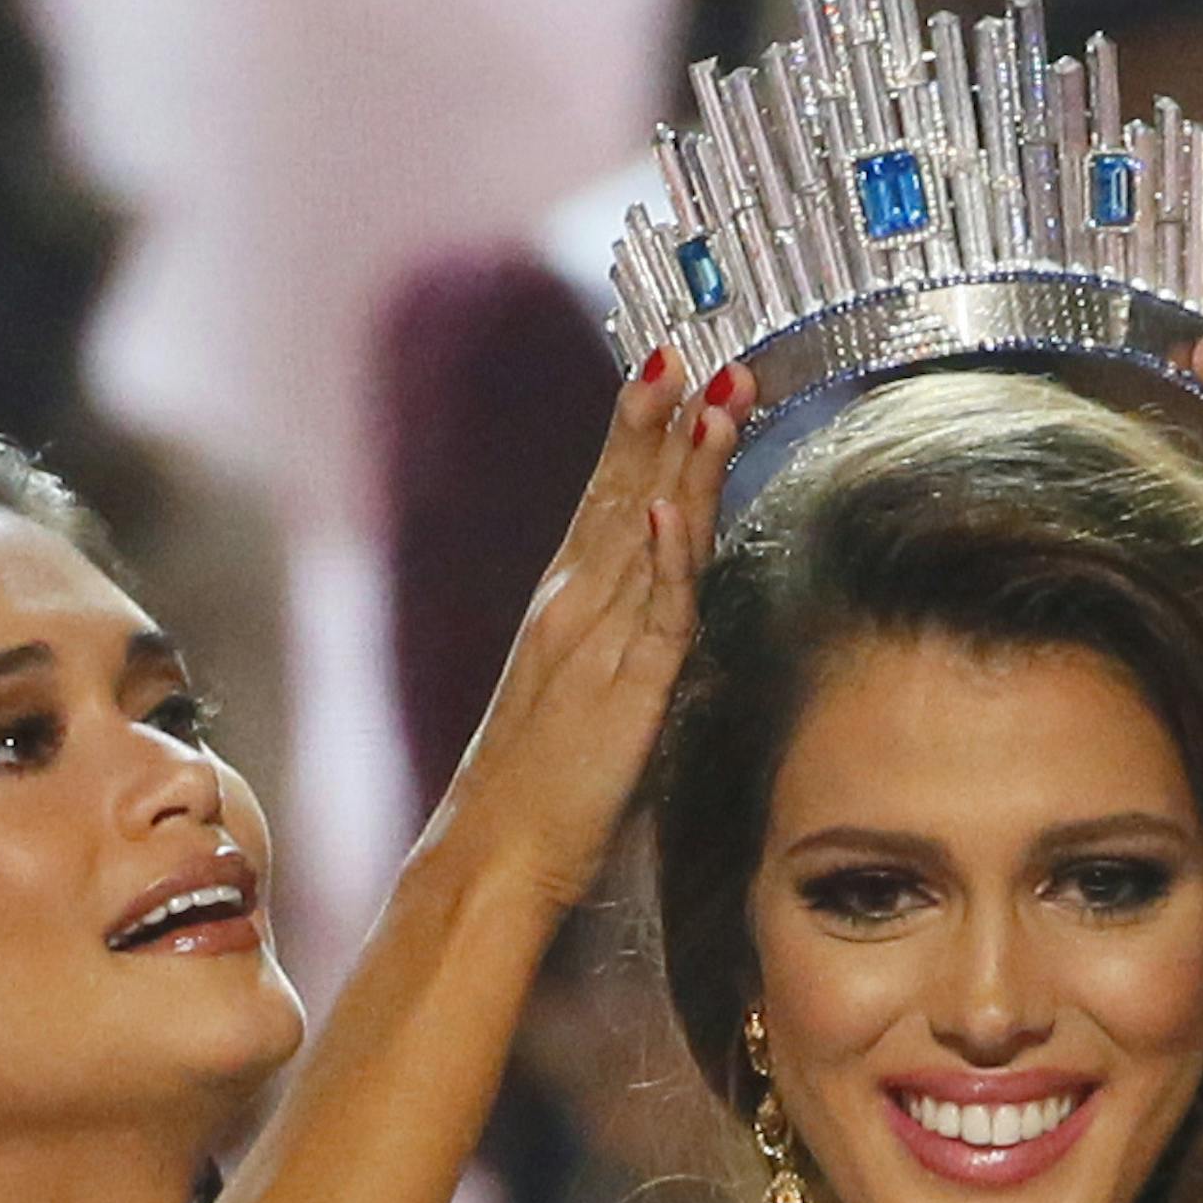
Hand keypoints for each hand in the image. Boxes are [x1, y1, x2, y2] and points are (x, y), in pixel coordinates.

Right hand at [429, 351, 755, 904]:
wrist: (488, 856)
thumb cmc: (531, 792)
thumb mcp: (572, 698)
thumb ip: (609, 646)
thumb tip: (651, 612)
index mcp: (563, 609)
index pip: (608, 502)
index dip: (640, 434)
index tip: (667, 368)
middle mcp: (574, 610)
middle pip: (625, 498)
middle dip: (661, 421)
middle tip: (695, 346)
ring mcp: (597, 646)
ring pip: (648, 537)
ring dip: (682, 464)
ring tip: (713, 394)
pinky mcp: (623, 694)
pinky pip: (655, 616)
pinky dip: (666, 558)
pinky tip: (677, 506)